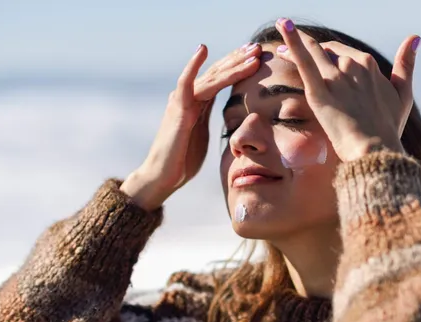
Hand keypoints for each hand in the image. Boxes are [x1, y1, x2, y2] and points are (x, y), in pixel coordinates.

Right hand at [121, 43, 261, 210]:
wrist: (163, 176)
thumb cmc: (183, 160)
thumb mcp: (203, 135)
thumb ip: (212, 121)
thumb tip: (232, 121)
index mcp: (198, 103)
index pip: (221, 79)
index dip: (238, 66)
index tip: (256, 56)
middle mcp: (189, 97)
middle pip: (217, 72)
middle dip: (238, 59)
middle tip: (257, 47)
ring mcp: (182, 101)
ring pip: (211, 77)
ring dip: (232, 64)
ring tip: (251, 53)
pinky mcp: (178, 110)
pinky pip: (186, 83)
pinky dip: (193, 65)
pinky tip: (203, 49)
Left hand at [274, 18, 418, 160]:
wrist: (375, 150)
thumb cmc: (389, 128)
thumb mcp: (403, 94)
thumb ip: (406, 65)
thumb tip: (415, 38)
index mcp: (369, 65)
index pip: (344, 52)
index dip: (329, 51)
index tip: (318, 53)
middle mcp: (352, 65)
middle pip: (326, 51)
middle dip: (309, 46)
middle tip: (288, 44)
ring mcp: (335, 78)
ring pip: (312, 52)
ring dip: (295, 41)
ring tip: (281, 30)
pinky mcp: (319, 91)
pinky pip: (303, 61)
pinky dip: (292, 42)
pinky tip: (283, 25)